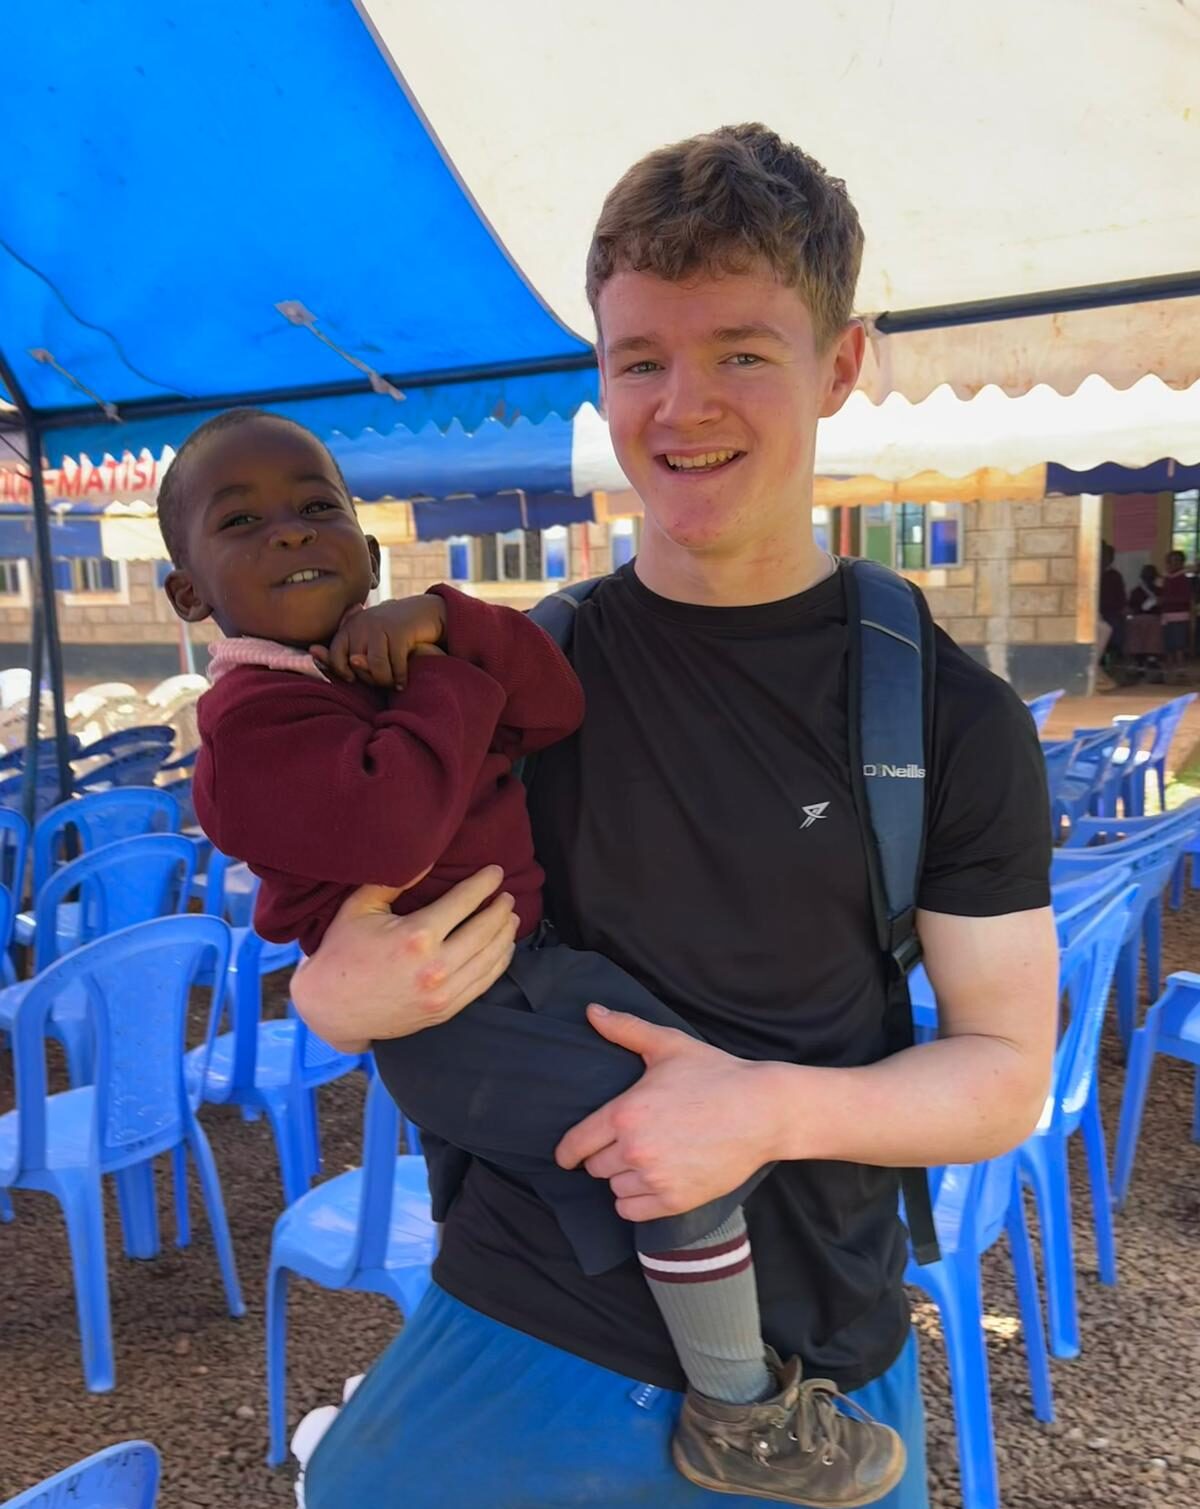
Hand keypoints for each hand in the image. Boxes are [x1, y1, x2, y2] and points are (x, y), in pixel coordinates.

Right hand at [291, 865, 519, 1043]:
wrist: (331, 1008)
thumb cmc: (342, 953)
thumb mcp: (360, 908)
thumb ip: (395, 881)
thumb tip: (425, 858)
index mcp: (417, 936)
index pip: (464, 902)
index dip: (484, 883)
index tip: (495, 872)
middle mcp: (436, 967)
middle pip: (485, 930)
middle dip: (500, 908)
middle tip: (506, 895)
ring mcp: (443, 993)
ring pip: (490, 958)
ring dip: (505, 935)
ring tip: (510, 917)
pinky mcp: (445, 1010)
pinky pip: (483, 983)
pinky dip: (499, 963)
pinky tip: (503, 949)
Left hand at [311, 594, 446, 688]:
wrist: (424, 612)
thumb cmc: (393, 634)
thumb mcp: (371, 644)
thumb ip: (356, 657)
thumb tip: (353, 662)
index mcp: (349, 627)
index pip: (335, 655)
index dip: (342, 671)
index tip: (353, 679)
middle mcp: (361, 624)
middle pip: (356, 664)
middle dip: (369, 679)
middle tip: (381, 681)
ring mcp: (380, 625)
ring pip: (376, 666)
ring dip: (385, 681)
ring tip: (392, 683)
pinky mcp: (399, 630)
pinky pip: (396, 663)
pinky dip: (400, 677)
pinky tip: (402, 682)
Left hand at [554, 1006, 776, 1220]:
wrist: (762, 1111)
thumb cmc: (715, 1074)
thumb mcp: (668, 1045)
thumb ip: (625, 1029)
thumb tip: (591, 1011)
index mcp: (625, 1113)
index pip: (577, 1143)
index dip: (568, 1151)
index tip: (567, 1157)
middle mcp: (635, 1150)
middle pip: (595, 1167)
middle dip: (604, 1155)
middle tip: (625, 1144)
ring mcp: (656, 1178)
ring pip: (614, 1189)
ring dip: (622, 1177)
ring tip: (643, 1160)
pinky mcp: (675, 1201)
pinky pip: (632, 1211)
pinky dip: (636, 1200)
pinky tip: (650, 1181)